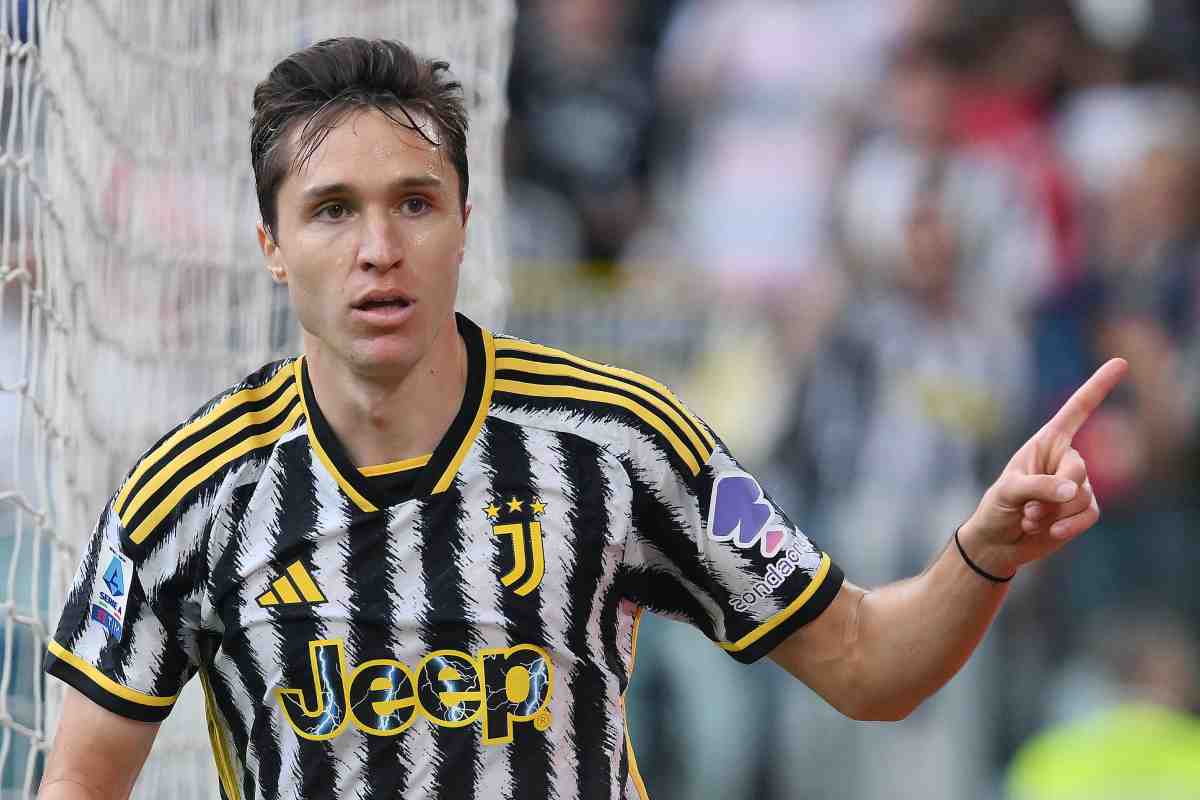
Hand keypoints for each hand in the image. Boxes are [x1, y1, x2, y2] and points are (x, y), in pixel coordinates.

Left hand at [958, 358, 1128, 577]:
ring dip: (1053, 513)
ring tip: (1028, 518)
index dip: (1098, 387)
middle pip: (1079, 469)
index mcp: (1046, 442)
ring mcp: (1076, 486)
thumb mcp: (1008, 492)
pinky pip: (1089, 515)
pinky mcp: (1082, 511)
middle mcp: (1065, 459)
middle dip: (1055, 493)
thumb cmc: (996, 509)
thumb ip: (1038, 487)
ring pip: (1082, 497)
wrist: (998, 543)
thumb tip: (1075, 491)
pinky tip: (1050, 532)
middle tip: (1028, 508)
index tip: (1120, 363)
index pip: (1077, 411)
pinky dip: (1070, 525)